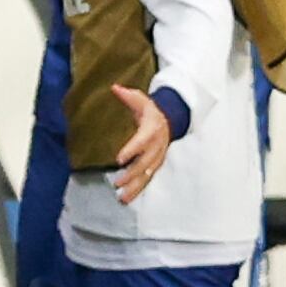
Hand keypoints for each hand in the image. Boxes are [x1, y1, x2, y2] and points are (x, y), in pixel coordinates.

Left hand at [109, 85, 172, 202]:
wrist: (170, 120)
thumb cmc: (150, 110)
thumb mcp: (140, 100)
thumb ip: (128, 96)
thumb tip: (115, 88)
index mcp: (152, 130)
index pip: (142, 141)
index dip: (132, 150)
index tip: (119, 159)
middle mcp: (156, 147)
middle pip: (144, 163)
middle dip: (131, 174)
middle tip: (117, 182)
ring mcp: (157, 158)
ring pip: (146, 175)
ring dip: (135, 187)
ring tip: (122, 197)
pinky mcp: (155, 165)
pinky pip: (147, 179)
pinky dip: (137, 190)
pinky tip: (126, 198)